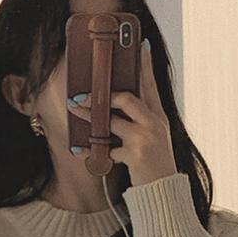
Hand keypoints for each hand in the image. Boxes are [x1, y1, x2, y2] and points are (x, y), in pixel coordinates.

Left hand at [65, 40, 176, 183]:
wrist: (163, 191)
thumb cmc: (154, 163)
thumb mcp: (154, 137)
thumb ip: (140, 119)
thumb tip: (114, 103)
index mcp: (159, 116)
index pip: (150, 84)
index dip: (145, 64)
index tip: (141, 45)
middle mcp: (154, 123)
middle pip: (127, 98)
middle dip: (102, 95)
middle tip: (82, 93)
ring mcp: (145, 138)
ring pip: (112, 120)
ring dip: (89, 116)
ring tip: (74, 108)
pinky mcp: (135, 155)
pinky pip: (106, 148)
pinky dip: (92, 150)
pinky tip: (80, 150)